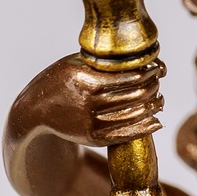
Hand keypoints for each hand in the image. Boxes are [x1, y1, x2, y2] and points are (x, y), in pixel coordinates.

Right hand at [10, 54, 163, 147]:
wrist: (36, 109)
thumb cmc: (61, 80)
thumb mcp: (76, 62)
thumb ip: (104, 61)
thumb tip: (141, 58)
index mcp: (86, 79)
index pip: (129, 77)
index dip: (149, 74)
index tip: (157, 69)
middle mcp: (88, 101)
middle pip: (135, 96)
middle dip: (153, 89)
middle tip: (158, 84)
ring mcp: (90, 122)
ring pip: (134, 115)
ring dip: (152, 107)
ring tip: (159, 100)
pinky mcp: (92, 137)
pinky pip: (125, 134)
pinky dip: (144, 128)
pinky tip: (156, 121)